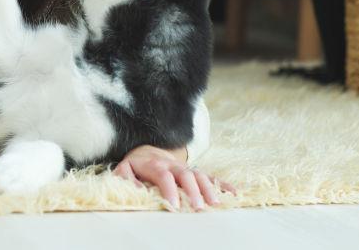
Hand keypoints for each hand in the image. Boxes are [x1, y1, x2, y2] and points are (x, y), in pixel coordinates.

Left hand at [113, 144, 236, 211]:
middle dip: (193, 191)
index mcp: (155, 165)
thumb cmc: (136, 165)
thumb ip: (125, 178)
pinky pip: (211, 177)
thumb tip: (133, 189)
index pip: (163, 175)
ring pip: (200, 175)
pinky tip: (233, 194)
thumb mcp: (125, 168)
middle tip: (198, 207)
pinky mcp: (195, 172)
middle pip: (185, 175)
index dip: (169, 190)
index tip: (174, 205)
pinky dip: (222, 185)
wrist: (148, 151)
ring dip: (209, 188)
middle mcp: (173, 165)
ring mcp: (186, 168)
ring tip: (216, 203)